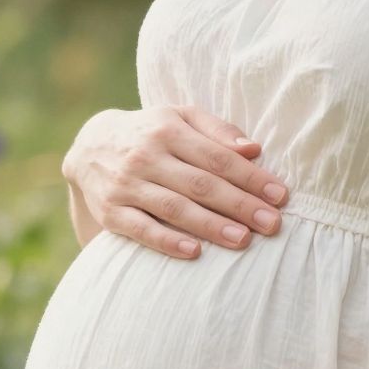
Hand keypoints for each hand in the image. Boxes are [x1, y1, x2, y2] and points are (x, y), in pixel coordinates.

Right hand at [62, 106, 287, 258]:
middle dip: (240, 205)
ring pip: (174, 207)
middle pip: (200, 183)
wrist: (89, 146)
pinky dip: (166, 241)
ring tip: (243, 240)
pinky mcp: (111, 211)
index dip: (250, 177)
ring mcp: (126, 185)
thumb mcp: (179, 117)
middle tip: (272, 223)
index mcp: (168, 129)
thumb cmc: (149, 132)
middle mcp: (146, 156)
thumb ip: (217, 130)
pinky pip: (141, 229)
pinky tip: (193, 252)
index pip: (217, 157)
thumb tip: (253, 149)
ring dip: (210, 225)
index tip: (280, 195)